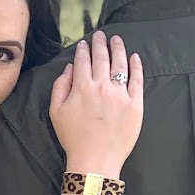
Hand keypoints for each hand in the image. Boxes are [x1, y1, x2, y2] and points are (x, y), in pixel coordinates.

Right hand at [50, 31, 143, 174]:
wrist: (95, 160)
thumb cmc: (73, 138)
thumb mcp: (56, 111)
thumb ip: (60, 86)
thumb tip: (69, 68)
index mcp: (82, 87)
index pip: (83, 60)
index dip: (83, 49)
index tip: (84, 44)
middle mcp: (102, 86)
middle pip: (102, 58)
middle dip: (100, 43)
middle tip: (101, 35)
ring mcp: (120, 94)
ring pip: (120, 64)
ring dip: (118, 48)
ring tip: (116, 39)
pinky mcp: (135, 104)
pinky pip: (137, 80)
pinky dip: (136, 66)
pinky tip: (135, 57)